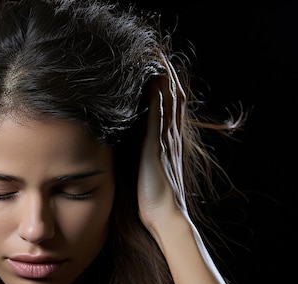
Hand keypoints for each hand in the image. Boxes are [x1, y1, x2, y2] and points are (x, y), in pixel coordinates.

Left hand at [137, 64, 187, 232]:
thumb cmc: (151, 198)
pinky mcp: (157, 146)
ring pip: (169, 100)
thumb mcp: (145, 169)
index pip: (169, 105)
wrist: (164, 216)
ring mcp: (166, 140)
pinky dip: (157, 96)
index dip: (165, 84)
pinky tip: (152, 80)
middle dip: (165, 73)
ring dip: (163, 77)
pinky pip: (159, 115)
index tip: (156, 65)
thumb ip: (140, 152)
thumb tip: (125, 141)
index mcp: (167, 141)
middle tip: (156, 52)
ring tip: (155, 56)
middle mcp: (170, 136)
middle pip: (173, 96)